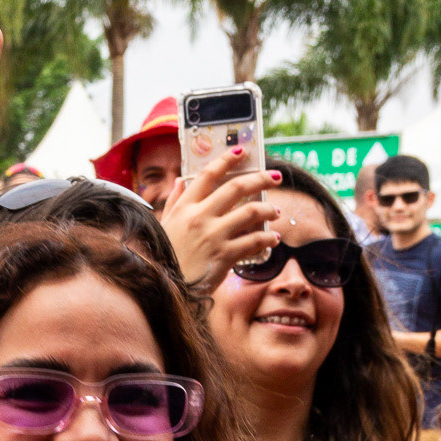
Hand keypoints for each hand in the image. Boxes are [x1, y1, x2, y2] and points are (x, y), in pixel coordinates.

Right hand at [158, 151, 277, 289]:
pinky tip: (272, 239)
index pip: (208, 175)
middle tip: (275, 177)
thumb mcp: (165, 226)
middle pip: (237, 187)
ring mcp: (213, 236)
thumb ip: (175, 202)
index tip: (241, 152)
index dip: (226, 160)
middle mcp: (199, 217)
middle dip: (261, 179)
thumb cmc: (165, 256)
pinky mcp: (224, 255)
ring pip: (251, 212)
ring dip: (268, 210)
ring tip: (275, 212)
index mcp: (185, 207)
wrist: (165, 288)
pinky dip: (267, 239)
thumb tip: (179, 182)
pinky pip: (253, 241)